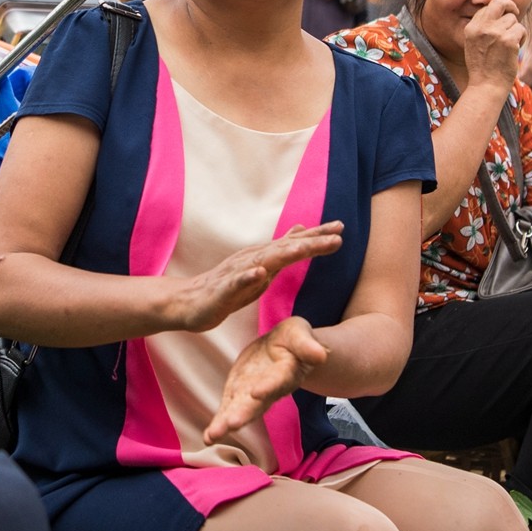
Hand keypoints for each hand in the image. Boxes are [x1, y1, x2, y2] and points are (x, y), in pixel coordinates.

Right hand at [162, 222, 344, 332]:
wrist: (190, 302)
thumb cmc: (227, 288)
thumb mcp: (260, 268)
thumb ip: (281, 250)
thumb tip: (301, 230)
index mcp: (264, 257)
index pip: (294, 244)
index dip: (317, 236)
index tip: (341, 228)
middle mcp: (253, 259)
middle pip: (286, 248)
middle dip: (312, 241)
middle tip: (338, 234)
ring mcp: (237, 273)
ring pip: (264, 261)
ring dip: (285, 253)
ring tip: (305, 247)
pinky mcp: (223, 290)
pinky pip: (236, 283)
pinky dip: (248, 277)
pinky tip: (259, 273)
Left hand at [205, 317, 329, 443]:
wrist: (283, 348)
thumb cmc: (294, 339)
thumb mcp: (300, 334)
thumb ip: (307, 345)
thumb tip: (321, 354)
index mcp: (286, 372)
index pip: (278, 380)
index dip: (269, 386)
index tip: (257, 392)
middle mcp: (270, 389)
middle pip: (258, 404)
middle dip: (245, 414)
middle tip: (232, 424)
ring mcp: (253, 395)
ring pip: (241, 411)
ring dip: (227, 423)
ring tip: (214, 435)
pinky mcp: (239, 395)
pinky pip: (229, 410)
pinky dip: (219, 424)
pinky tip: (208, 437)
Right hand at [461, 0, 526, 95]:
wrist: (486, 86)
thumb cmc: (483, 68)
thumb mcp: (474, 44)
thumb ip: (482, 28)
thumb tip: (498, 9)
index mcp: (471, 28)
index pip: (486, 7)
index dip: (498, 10)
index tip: (503, 15)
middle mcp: (482, 28)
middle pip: (499, 3)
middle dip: (510, 5)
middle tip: (515, 11)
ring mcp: (495, 33)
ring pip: (513, 19)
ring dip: (516, 30)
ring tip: (510, 45)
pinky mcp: (509, 40)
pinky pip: (521, 29)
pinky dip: (522, 38)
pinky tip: (516, 49)